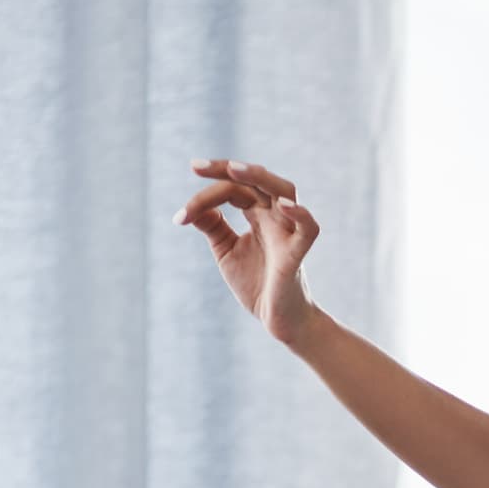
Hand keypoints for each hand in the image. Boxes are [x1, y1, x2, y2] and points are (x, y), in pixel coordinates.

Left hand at [175, 159, 321, 343]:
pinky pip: (308, 228)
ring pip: (284, 190)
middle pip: (256, 180)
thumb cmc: (256, 284)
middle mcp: (274, 216)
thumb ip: (213, 227)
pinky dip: (300, 214)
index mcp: (258, 214)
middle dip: (226, 169)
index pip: (233, 190)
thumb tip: (192, 208)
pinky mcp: (297, 254)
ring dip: (259, 176)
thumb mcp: (226, 251)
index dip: (205, 194)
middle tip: (196, 167)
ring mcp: (288, 232)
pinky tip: (283, 205)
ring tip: (232, 169)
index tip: (180, 217)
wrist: (277, 320)